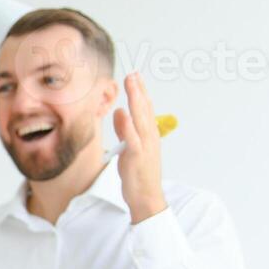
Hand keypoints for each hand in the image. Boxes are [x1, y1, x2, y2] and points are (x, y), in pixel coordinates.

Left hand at [114, 73, 166, 223]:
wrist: (146, 196)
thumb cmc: (138, 173)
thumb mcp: (129, 147)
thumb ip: (124, 130)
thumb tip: (119, 112)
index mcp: (148, 134)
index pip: (145, 108)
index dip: (140, 91)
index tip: (135, 75)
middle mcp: (149, 136)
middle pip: (144, 108)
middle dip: (138, 89)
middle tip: (133, 72)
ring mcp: (145, 146)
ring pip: (141, 118)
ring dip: (136, 100)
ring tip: (132, 83)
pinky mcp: (137, 157)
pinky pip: (132, 139)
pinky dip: (128, 126)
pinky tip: (124, 113)